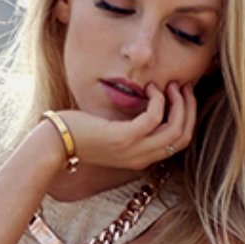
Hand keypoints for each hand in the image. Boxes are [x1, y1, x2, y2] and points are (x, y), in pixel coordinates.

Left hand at [60, 81, 197, 170]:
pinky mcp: (124, 137)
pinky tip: (149, 88)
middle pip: (183, 136)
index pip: (180, 142)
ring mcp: (134, 150)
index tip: (183, 96)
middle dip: (189, 108)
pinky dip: (158, 100)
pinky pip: (154, 118)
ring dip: (179, 103)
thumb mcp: (113, 134)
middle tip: (183, 86)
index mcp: (142, 158)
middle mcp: (142, 157)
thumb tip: (151, 104)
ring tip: (172, 85)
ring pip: (175, 129)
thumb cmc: (81, 133)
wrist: (56, 143)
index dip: (188, 117)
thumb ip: (133, 127)